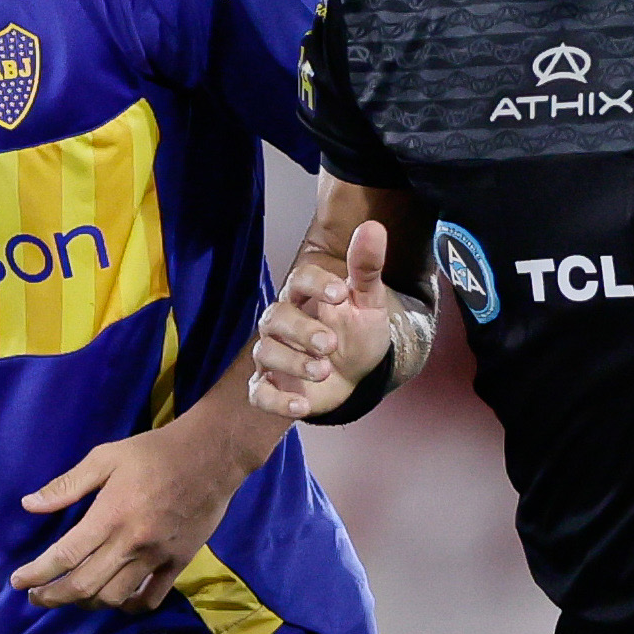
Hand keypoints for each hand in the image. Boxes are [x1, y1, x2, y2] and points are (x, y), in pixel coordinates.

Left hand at [10, 419, 240, 611]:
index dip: (37, 574)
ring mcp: (157, 557)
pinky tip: (114, 599)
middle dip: (53, 596)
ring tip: (71, 596)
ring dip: (85, 603)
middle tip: (36, 596)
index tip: (18, 582)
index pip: (65, 556)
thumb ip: (67, 485)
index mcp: (110, 515)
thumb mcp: (106, 456)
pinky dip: (127, 606)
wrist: (213, 455)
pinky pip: (150, 598)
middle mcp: (131, 542)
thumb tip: (29, 504)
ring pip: (114, 598)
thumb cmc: (155, 452)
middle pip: (84, 585)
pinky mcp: (178, 563)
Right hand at [244, 215, 398, 420]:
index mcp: (304, 297)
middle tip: (330, 344)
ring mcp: (273, 355)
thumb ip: (367, 268)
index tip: (339, 294)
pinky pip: (259, 393)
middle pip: (275, 318)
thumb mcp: (368, 302)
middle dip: (301, 331)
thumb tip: (374, 226)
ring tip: (324, 370)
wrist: (355, 376)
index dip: (315, 284)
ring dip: (293, 363)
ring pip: (266, 353)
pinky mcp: (270, 386)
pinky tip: (302, 406)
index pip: (299, 280)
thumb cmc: (357, 333)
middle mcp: (281, 323)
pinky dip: (277, 402)